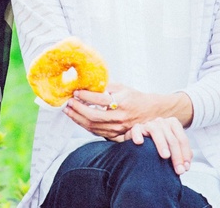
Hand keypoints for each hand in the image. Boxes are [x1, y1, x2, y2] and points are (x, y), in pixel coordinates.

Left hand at [63, 84, 193, 174]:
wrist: (151, 112)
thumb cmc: (136, 98)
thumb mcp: (122, 87)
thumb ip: (106, 86)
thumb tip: (87, 83)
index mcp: (121, 102)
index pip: (99, 99)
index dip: (85, 95)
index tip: (75, 92)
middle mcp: (119, 117)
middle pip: (93, 115)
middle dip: (77, 109)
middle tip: (68, 102)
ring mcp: (118, 128)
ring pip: (93, 126)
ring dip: (78, 119)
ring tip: (69, 111)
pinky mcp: (116, 135)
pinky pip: (97, 132)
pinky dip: (85, 126)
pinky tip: (78, 119)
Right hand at [126, 118, 192, 174]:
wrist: (141, 144)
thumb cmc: (158, 147)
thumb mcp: (172, 149)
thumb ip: (181, 154)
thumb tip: (186, 165)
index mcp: (172, 124)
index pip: (182, 139)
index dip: (185, 154)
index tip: (185, 168)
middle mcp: (161, 122)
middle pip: (171, 138)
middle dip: (177, 155)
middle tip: (178, 170)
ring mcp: (147, 124)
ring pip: (156, 130)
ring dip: (161, 144)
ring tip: (165, 156)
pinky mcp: (135, 128)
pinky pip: (136, 129)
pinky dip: (138, 135)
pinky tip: (140, 142)